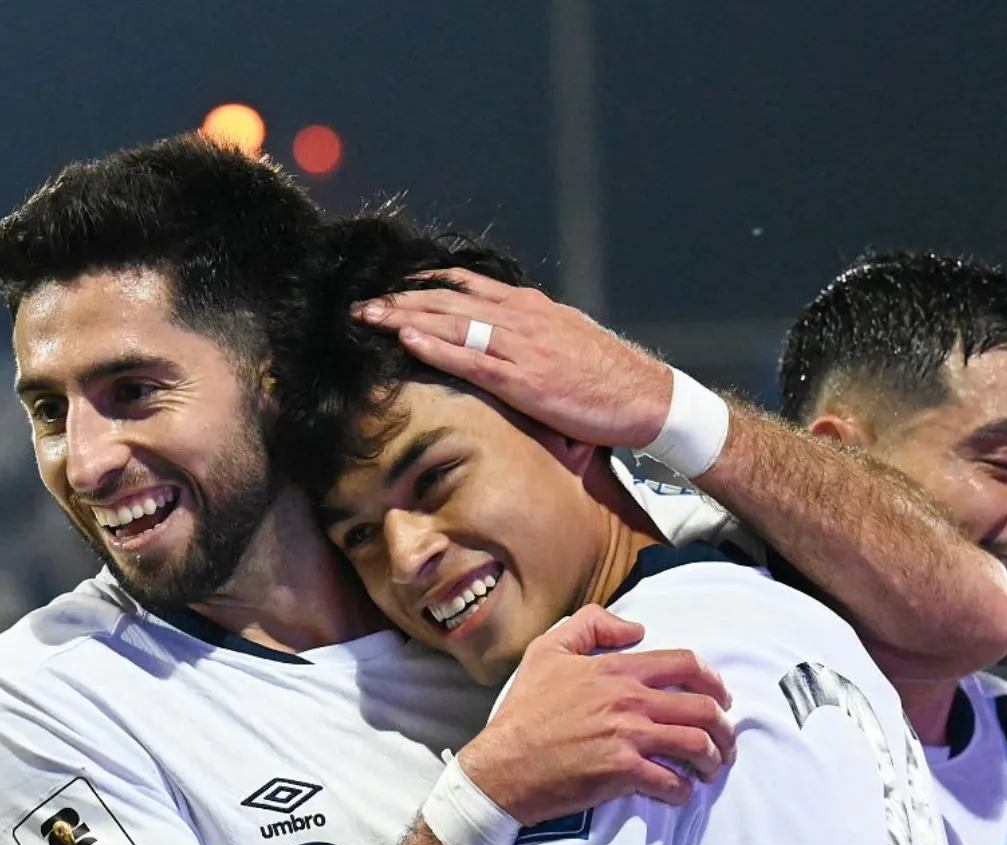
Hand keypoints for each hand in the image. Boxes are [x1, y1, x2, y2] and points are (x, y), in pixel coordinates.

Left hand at [355, 268, 673, 448]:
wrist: (645, 397)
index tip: (391, 287)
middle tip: (361, 302)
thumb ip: (528, 330)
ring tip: (368, 315)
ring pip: (452, 322)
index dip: (422, 284)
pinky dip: (436, 347)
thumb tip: (498, 332)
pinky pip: (471, 359)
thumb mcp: (564, 337)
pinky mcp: (525, 380)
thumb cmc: (606, 375)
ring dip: (405, 316)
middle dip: (400, 298)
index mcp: (528, 306)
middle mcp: (520, 317)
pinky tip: (407, 340)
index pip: (465, 285)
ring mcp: (521, 346)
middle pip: (448, 298)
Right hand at [455, 604, 735, 825]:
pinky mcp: (622, 773)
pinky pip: (672, 782)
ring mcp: (628, 737)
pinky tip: (680, 791)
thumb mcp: (546, 651)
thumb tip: (636, 629)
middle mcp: (629, 700)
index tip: (722, 697)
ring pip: (696, 745)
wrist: (502, 766)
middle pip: (702, 708)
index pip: (685, 664)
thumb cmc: (523, 712)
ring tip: (710, 768)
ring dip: (712, 759)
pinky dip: (684, 790)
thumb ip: (591, 625)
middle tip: (725, 741)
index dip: (714, 680)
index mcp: (616, 670)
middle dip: (724, 727)